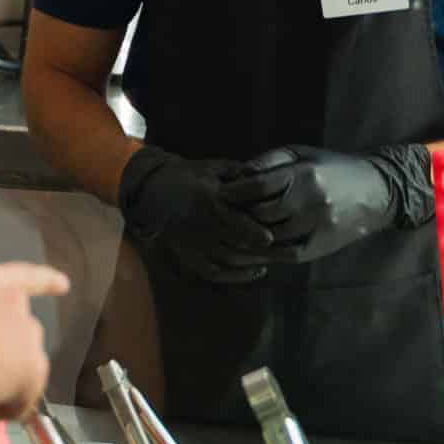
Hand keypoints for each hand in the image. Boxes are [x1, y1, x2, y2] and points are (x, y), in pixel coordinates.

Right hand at [0, 262, 68, 420]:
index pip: (23, 276)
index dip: (45, 281)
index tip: (62, 283)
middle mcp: (12, 300)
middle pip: (23, 331)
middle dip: (7, 353)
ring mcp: (25, 332)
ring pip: (23, 367)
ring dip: (5, 381)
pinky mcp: (32, 366)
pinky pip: (22, 399)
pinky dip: (5, 408)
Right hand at [118, 146, 274, 283]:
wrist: (153, 190)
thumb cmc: (188, 174)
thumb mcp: (212, 167)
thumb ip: (238, 172)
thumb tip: (265, 176)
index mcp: (205, 200)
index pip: (230, 219)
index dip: (249, 231)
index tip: (270, 238)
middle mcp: (199, 224)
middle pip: (234, 244)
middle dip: (262, 252)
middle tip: (290, 254)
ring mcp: (193, 242)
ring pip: (227, 260)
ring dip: (254, 263)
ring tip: (279, 260)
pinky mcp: (188, 254)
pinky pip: (214, 271)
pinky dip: (236, 276)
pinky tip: (257, 272)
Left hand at [218, 145, 410, 262]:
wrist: (376, 193)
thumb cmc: (333, 167)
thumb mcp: (303, 154)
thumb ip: (270, 161)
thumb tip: (240, 172)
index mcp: (305, 175)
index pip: (260, 186)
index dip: (236, 191)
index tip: (220, 193)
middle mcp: (311, 203)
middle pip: (262, 214)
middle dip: (240, 213)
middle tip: (221, 214)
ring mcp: (316, 228)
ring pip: (270, 237)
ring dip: (248, 235)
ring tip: (231, 231)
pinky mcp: (320, 247)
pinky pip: (285, 254)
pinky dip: (266, 252)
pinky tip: (254, 247)